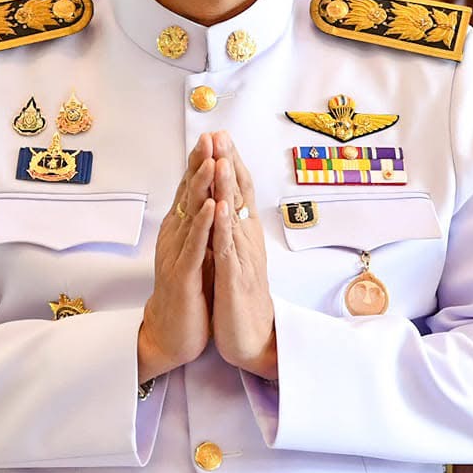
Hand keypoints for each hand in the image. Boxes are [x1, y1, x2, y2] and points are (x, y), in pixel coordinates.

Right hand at [137, 135, 217, 381]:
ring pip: (190, 214)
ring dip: (202, 187)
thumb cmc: (188, 291)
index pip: (192, 189)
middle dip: (200, 164)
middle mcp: (176, 236)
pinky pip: (194, 246)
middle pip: (188, 194)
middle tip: (210, 136)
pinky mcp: (182, 275)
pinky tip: (210, 207)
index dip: (201, 162)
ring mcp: (177, 254)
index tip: (213, 136)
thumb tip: (211, 196)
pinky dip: (202, 225)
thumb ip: (201, 225)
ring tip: (212, 161)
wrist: (173, 332)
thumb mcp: (197, 251)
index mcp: (182, 230)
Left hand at [206, 134, 276, 379]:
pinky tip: (220, 207)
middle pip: (239, 194)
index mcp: (244, 234)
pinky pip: (228, 248)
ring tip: (223, 158)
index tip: (220, 135)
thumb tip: (225, 202)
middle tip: (221, 133)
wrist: (253, 338)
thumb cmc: (241, 297)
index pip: (238, 191)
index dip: (230, 161)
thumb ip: (232, 229)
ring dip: (228, 186)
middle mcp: (246, 239)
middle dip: (230, 162)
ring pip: (235, 215)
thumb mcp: (235, 255)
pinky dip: (223, 226)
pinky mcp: (234, 277)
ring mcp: (242, 256)